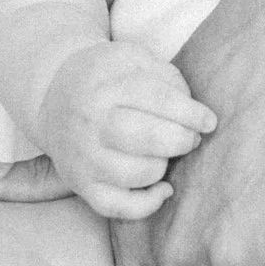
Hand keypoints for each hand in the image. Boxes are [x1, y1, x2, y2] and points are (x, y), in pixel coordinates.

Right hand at [0, 40, 212, 219]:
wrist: (54, 98)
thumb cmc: (106, 78)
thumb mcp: (130, 58)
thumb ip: (165, 77)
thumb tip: (194, 115)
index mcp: (103, 84)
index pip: (157, 99)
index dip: (190, 113)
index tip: (209, 121)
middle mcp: (89, 122)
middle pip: (149, 138)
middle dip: (182, 140)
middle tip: (192, 138)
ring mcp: (82, 156)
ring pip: (139, 172)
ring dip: (164, 165)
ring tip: (166, 153)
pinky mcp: (81, 184)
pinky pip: (117, 207)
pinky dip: (147, 204)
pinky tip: (162, 188)